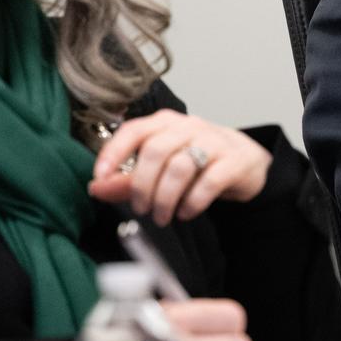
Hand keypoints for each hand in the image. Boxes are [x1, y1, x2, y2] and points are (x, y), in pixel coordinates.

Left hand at [88, 110, 269, 225]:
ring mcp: (214, 141)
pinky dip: (192, 202)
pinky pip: (209, 182)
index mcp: (165, 123)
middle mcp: (189, 127)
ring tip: (162, 217)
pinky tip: (186, 213)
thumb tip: (95, 188)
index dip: (113, 153)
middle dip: (142, 185)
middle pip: (156, 151)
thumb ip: (127, 178)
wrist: (245, 160)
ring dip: (165, 198)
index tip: (100, 178)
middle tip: (141, 209)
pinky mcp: (234, 161)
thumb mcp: (161, 167)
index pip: (134, 131)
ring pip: (180, 168)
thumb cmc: (198, 161)